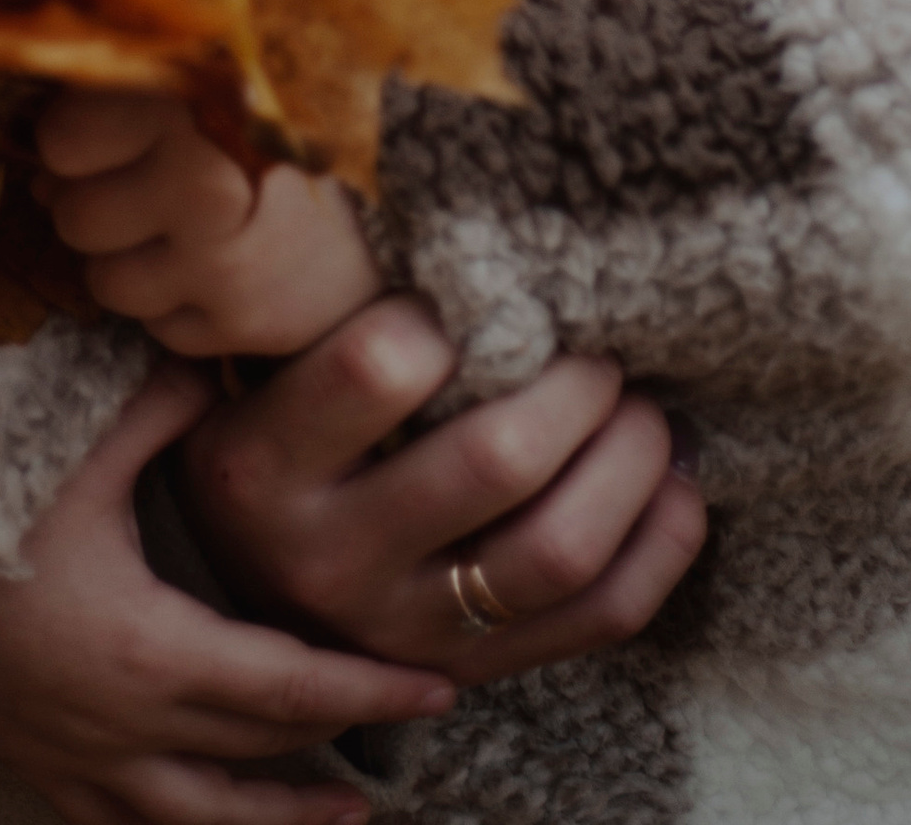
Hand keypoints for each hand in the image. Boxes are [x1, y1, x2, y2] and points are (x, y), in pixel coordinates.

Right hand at [0, 360, 453, 824]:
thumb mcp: (72, 451)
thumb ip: (161, 408)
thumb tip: (224, 361)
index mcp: (147, 651)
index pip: (287, 687)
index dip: (368, 689)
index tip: (437, 681)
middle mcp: (125, 728)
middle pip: (259, 754)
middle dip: (340, 739)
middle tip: (413, 723)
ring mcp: (81, 763)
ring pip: (204, 820)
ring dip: (281, 821)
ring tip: (351, 817)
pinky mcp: (42, 773)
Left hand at [36, 92, 382, 357]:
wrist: (397, 195)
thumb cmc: (279, 116)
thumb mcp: (207, 69)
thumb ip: (124, 82)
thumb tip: (25, 136)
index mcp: (189, 97)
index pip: (60, 140)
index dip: (81, 137)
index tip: (124, 126)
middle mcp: (200, 182)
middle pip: (73, 213)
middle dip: (100, 199)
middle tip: (156, 176)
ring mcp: (220, 261)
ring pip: (103, 278)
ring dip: (130, 255)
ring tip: (187, 220)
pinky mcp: (240, 322)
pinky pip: (154, 325)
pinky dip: (175, 302)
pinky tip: (220, 262)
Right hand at [177, 298, 706, 687]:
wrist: (236, 611)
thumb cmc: (260, 456)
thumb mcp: (250, 390)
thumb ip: (324, 328)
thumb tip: (459, 239)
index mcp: (264, 466)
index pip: (375, 366)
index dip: (451, 313)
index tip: (488, 291)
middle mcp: (334, 557)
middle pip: (494, 461)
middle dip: (575, 388)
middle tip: (599, 351)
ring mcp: (410, 631)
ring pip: (560, 551)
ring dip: (630, 464)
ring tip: (644, 410)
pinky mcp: (476, 671)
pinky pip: (601, 618)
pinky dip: (659, 547)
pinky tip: (674, 488)